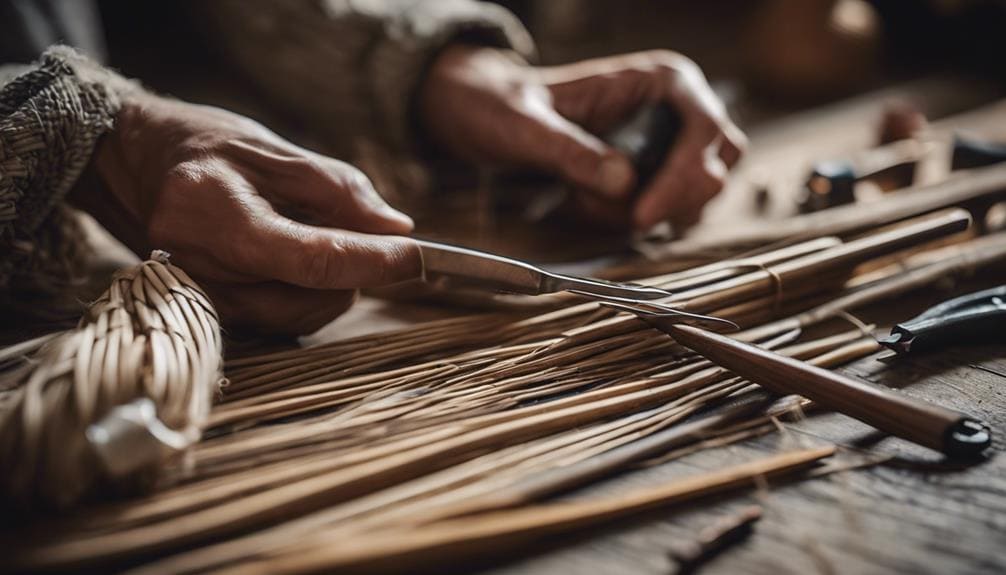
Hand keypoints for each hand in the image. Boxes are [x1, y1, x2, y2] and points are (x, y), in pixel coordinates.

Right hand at [75, 94, 419, 334]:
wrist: (130, 160)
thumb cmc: (204, 144)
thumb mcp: (276, 149)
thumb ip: (340, 191)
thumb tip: (397, 231)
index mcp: (213, 210)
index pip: (310, 258)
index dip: (371, 263)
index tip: (415, 256)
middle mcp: (197, 263)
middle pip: (306, 296)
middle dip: (353, 274)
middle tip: (364, 237)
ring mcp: (195, 294)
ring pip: (295, 316)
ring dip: (330, 288)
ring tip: (321, 240)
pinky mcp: (203, 310)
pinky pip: (274, 320)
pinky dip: (304, 296)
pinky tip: (298, 262)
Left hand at [420, 47, 745, 229]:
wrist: (482, 115)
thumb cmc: (500, 106)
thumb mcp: (524, 126)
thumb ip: (570, 150)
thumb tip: (624, 182)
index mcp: (659, 80)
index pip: (704, 129)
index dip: (684, 176)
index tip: (641, 213)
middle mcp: (674, 110)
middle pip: (716, 166)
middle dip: (672, 200)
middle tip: (624, 217)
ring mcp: (666, 144)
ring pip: (694, 197)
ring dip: (643, 213)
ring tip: (582, 200)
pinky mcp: (649, 175)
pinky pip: (663, 212)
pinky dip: (627, 220)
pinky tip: (584, 205)